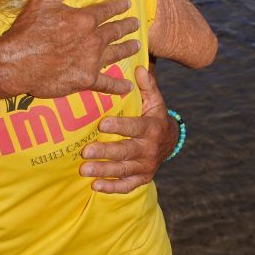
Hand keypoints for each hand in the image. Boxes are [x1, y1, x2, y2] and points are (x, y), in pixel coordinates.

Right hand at [0, 0, 139, 97]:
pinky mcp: (86, 80)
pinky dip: (118, 86)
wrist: (17, 62)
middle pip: (115, 31)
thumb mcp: (42, 1)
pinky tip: (127, 86)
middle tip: (136, 24)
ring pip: (116, 54)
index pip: (106, 10)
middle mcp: (93, 39)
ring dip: (127, 49)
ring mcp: (92, 61)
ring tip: (137, 46)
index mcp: (84, 19)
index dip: (118, 6)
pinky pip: (106, 83)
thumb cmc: (28, 30)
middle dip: (127, 26)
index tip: (127, 4)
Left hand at [78, 65, 177, 193]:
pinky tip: (95, 186)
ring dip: (103, 171)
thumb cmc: (155, 117)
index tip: (101, 124)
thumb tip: (139, 67)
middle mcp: (148, 149)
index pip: (134, 127)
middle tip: (85, 152)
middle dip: (105, 152)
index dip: (119, 126)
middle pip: (125, 152)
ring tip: (84, 169)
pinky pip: (126, 186)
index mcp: (151, 128)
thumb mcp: (155, 101)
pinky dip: (111, 188)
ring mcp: (145, 166)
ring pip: (123, 170)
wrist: (170, 142)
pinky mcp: (142, 179)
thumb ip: (147, 85)